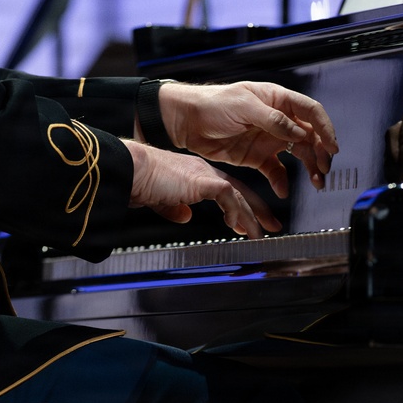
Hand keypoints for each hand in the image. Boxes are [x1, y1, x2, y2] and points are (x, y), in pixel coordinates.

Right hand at [124, 139, 280, 238]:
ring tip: (261, 233)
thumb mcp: (160, 199)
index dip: (240, 207)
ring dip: (252, 216)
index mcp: (195, 175)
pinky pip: (227, 197)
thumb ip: (174, 208)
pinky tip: (237, 225)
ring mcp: (204, 175)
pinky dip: (235, 211)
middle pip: (240, 191)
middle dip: (257, 211)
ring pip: (238, 195)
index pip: (226, 191)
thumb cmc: (139, 181)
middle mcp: (203, 172)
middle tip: (271, 226)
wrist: (131, 169)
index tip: (248, 223)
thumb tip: (185, 217)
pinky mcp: (201, 181)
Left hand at [149, 81, 338, 195]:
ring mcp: (267, 139)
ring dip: (308, 168)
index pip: (310, 112)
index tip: (332, 146)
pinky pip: (275, 170)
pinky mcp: (256, 156)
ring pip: (297, 154)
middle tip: (325, 168)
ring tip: (316, 182)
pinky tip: (283, 190)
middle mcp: (277, 119)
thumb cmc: (212, 104)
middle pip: (309, 136)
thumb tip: (300, 133)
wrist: (186, 121)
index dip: (325, 128)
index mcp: (277, 100)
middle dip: (321, 152)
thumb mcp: (244, 106)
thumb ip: (274, 120)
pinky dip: (281, 181)